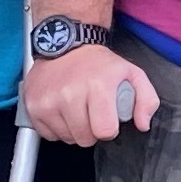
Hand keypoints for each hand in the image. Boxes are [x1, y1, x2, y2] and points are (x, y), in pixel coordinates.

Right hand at [23, 42, 153, 144]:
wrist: (65, 42)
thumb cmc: (99, 63)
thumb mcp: (132, 73)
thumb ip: (146, 99)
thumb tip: (143, 124)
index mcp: (98, 86)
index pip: (104, 131)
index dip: (108, 128)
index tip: (107, 118)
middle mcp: (70, 93)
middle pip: (84, 139)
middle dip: (91, 130)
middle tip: (91, 112)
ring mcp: (49, 100)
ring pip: (66, 138)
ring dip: (73, 129)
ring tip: (76, 108)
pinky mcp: (33, 105)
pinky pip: (47, 134)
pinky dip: (56, 127)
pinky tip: (62, 110)